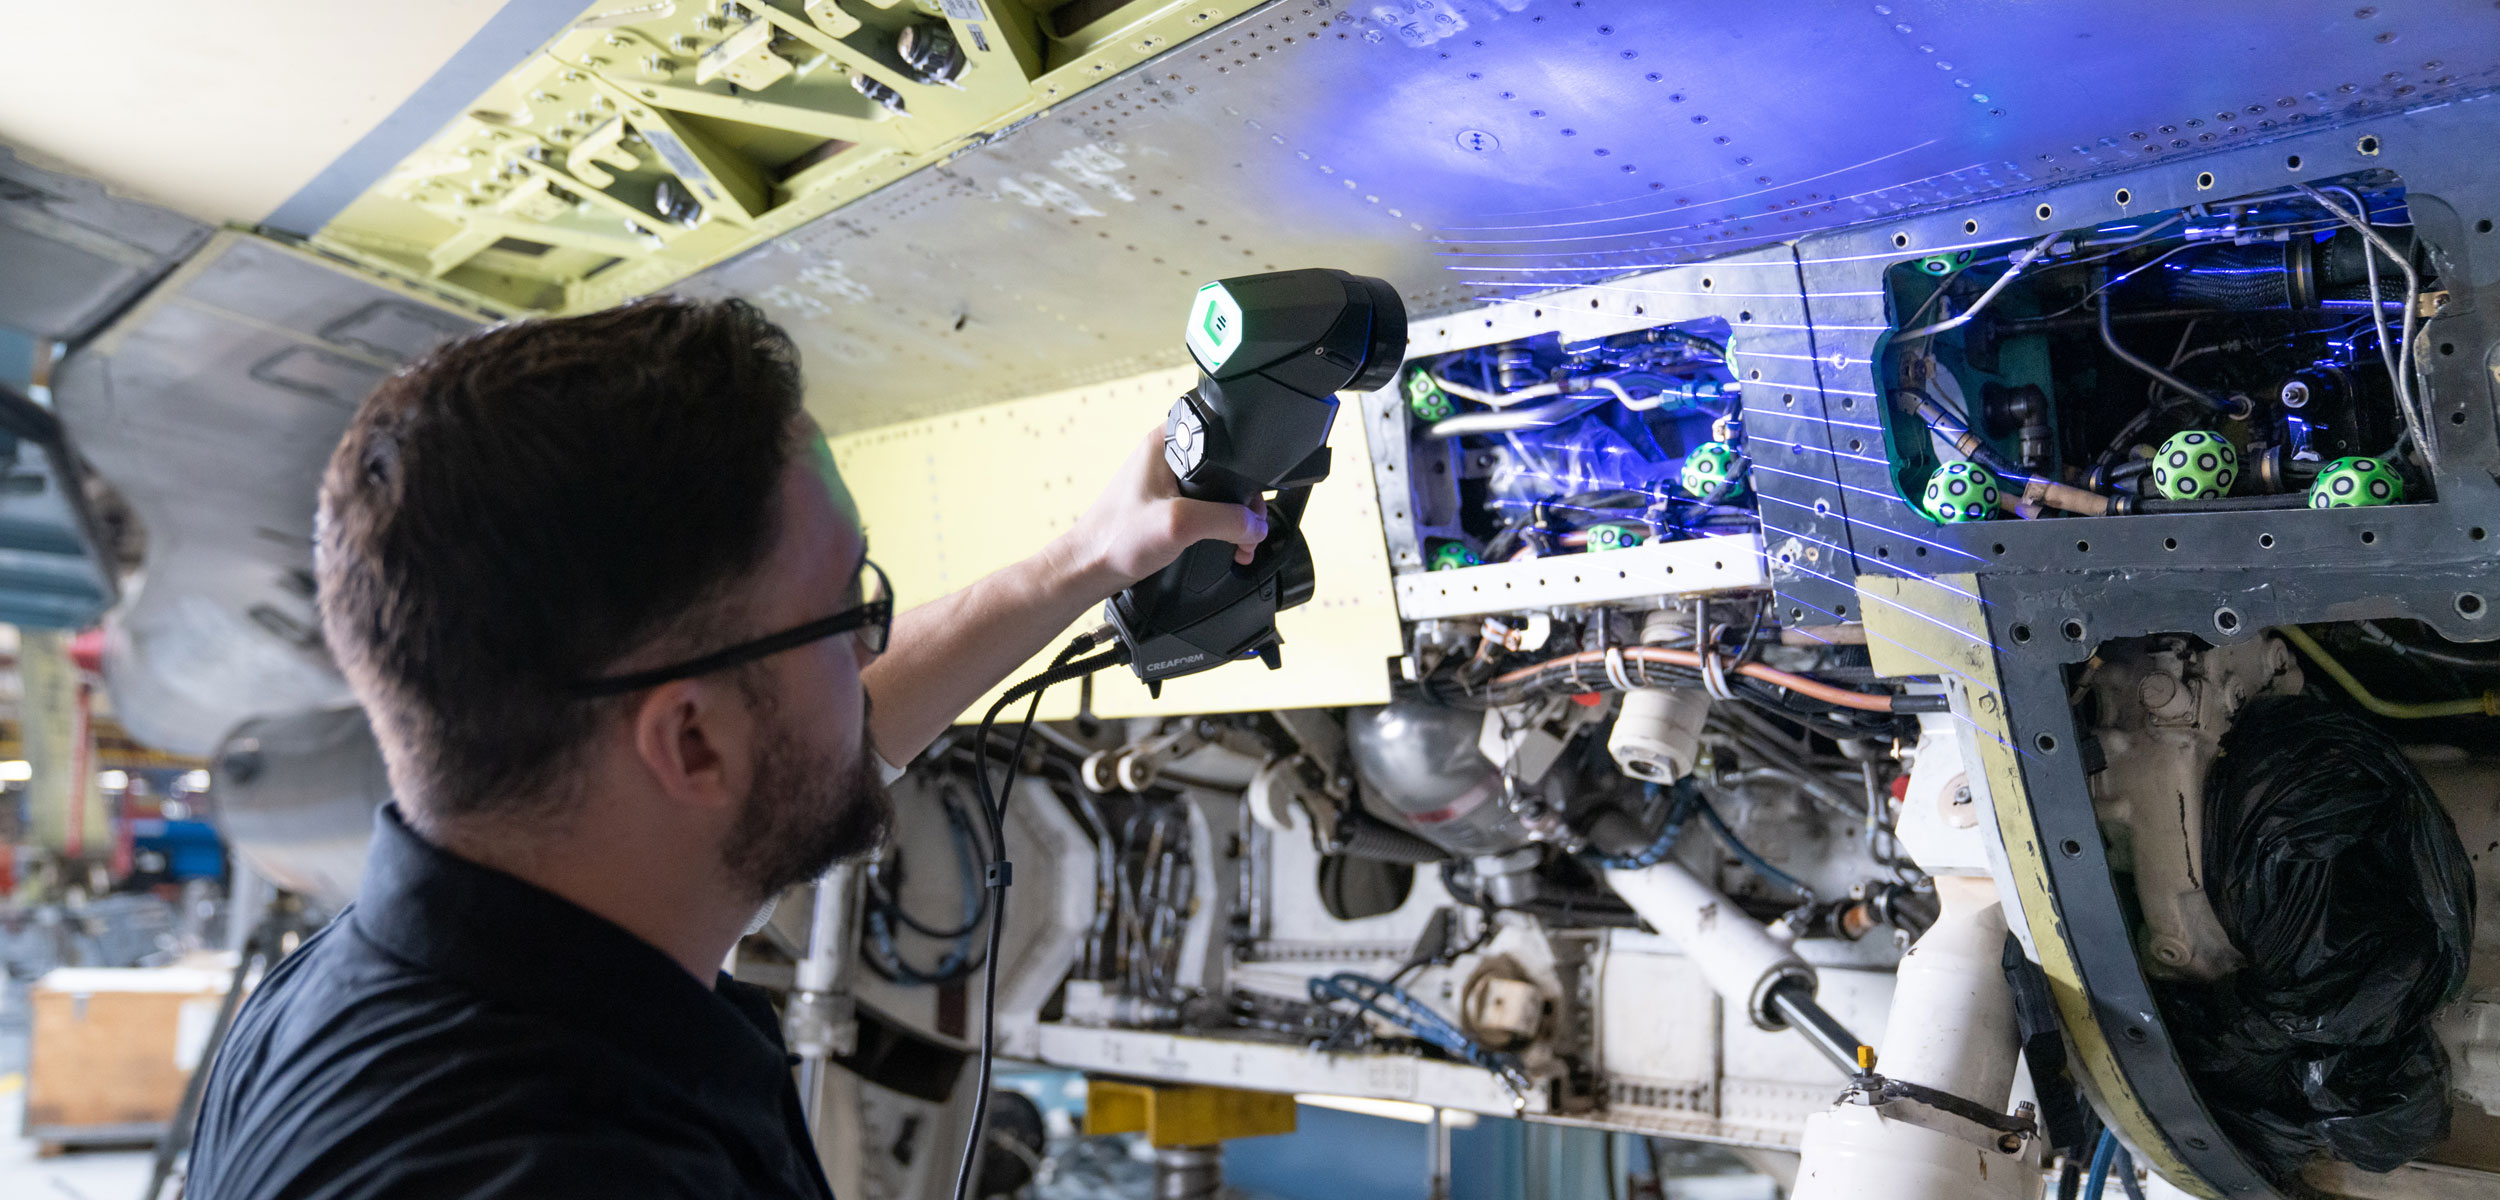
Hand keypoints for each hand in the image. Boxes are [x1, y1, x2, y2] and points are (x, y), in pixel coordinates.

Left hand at [1051, 425, 1269, 595]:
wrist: (1090, 568)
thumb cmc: (1115, 539)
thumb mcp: (1180, 524)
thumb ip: (1225, 520)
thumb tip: (1257, 525)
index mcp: (1166, 443)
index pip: (1225, 439)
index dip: (1246, 469)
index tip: (1252, 500)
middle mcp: (1168, 456)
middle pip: (1227, 470)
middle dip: (1244, 503)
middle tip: (1249, 528)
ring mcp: (1167, 481)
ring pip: (1218, 493)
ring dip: (1234, 519)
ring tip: (1241, 542)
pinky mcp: (1166, 505)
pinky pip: (1205, 509)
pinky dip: (1220, 527)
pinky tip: (1226, 544)